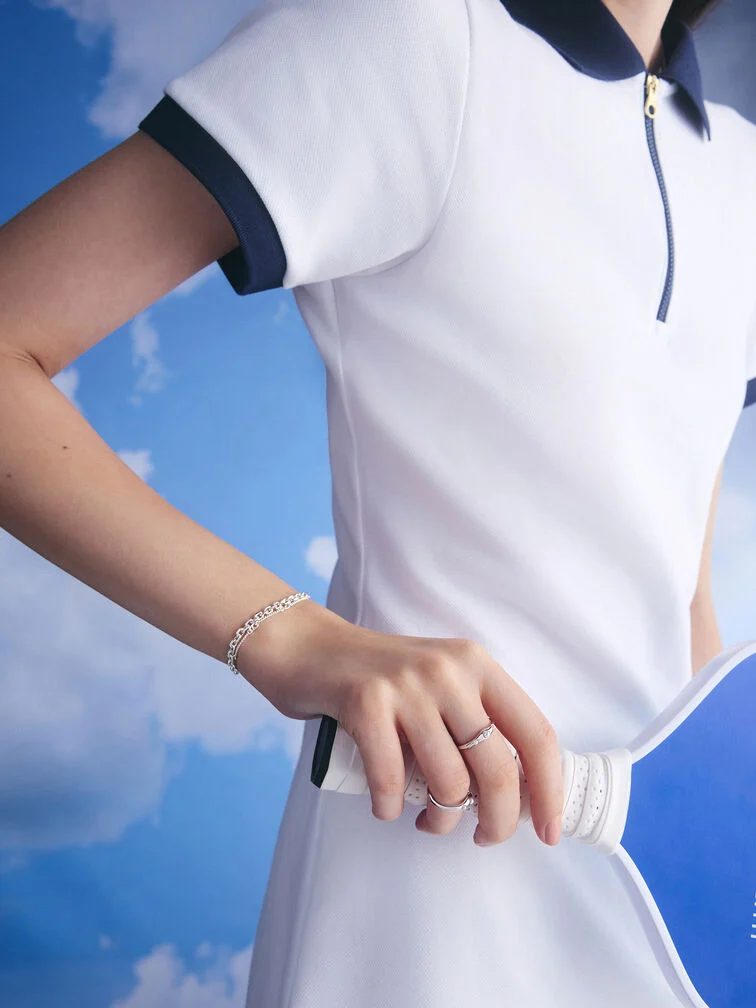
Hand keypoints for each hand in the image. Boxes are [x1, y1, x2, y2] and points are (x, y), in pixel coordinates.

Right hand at [239, 600, 562, 847]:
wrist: (309, 647)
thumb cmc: (380, 679)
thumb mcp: (440, 681)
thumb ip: (475, 720)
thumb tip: (518, 795)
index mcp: (477, 664)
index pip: (535, 732)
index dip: (550, 789)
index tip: (548, 831)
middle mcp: (448, 669)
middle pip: (497, 768)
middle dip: (498, 820)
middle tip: (485, 838)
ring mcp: (406, 684)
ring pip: (448, 781)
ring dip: (442, 820)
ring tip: (428, 821)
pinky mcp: (364, 702)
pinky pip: (392, 780)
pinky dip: (392, 807)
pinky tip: (387, 806)